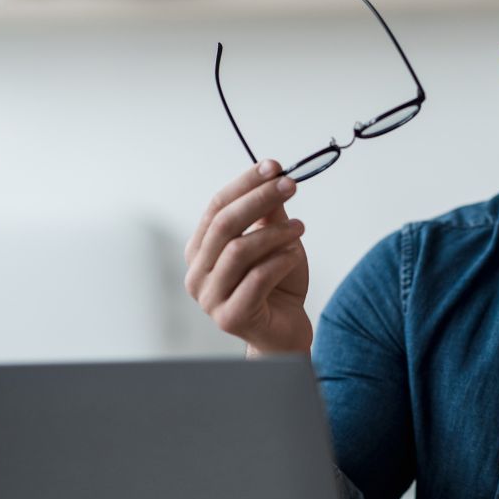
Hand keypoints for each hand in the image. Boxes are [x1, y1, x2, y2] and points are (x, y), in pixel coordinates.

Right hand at [184, 159, 311, 353]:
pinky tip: (295, 255)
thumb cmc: (277, 285)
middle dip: (259, 199)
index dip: (244, 184)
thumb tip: (272, 174)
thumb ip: (268, 213)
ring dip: (275, 233)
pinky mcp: (230, 317)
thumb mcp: (274, 241)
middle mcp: (197, 273)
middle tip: (290, 185)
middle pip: (224, 225)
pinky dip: (280, 260)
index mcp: (200, 250)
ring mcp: (209, 298)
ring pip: (239, 251)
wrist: (285, 331)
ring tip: (301, 228)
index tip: (273, 166)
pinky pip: (257, 278)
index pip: (216, 206)